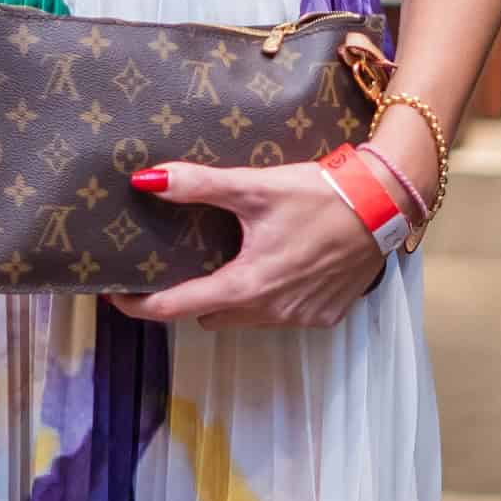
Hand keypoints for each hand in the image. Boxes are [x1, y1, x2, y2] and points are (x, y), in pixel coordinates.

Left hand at [105, 160, 383, 330]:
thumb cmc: (318, 196)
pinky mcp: (324, 316)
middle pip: (210, 313)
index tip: (116, 296)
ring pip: (245, 316)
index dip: (140, 304)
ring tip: (233, 255)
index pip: (175, 307)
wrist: (384, 206)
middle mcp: (269, 313)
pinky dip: (271, 296)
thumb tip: (145, 181)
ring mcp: (299, 319)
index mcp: (245, 286)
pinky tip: (280, 263)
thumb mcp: (255, 186)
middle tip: (183, 260)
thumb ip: (198, 185)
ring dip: (233, 294)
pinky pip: (280, 315)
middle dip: (192, 293)